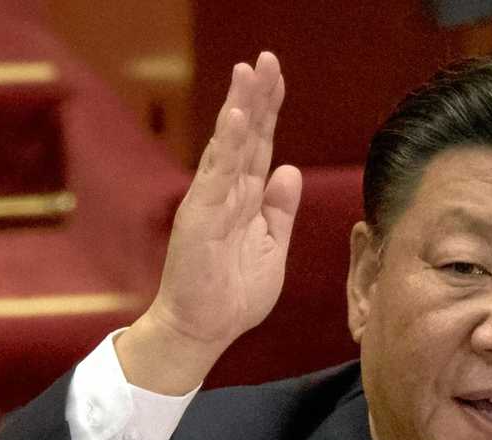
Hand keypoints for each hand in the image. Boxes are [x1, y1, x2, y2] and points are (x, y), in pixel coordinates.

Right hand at [118, 52, 300, 393]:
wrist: (203, 330)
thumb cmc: (233, 295)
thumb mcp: (272, 248)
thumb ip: (280, 211)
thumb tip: (290, 170)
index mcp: (245, 199)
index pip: (259, 145)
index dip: (269, 110)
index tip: (276, 75)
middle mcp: (227, 192)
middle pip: (246, 135)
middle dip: (256, 96)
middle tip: (265, 58)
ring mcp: (212, 201)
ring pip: (229, 146)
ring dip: (239, 108)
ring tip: (247, 72)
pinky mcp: (201, 216)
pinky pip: (217, 174)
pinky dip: (226, 144)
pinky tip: (236, 116)